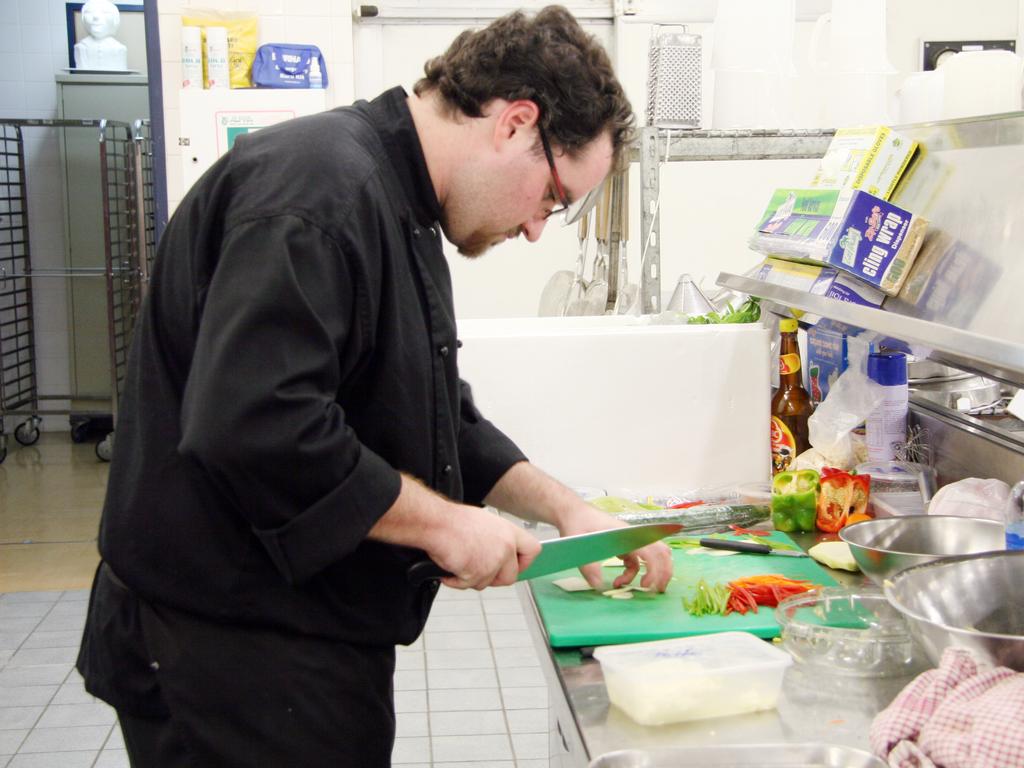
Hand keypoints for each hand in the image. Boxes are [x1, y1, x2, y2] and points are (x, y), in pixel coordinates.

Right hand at [427, 504, 541, 590]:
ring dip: (471, 578)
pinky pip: (468, 585)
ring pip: (486, 583)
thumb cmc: (453, 521)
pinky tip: (449, 568)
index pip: (533, 550)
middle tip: (478, 571)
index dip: (524, 562)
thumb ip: (497, 540)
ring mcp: (493, 561)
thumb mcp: (484, 523)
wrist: (436, 523)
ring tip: (458, 562)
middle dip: (494, 579)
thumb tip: (498, 553)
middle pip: (510, 577)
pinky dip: (456, 581)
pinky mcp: (478, 573)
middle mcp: (505, 547)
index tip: (513, 565)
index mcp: (509, 532)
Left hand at [556, 503, 672, 592]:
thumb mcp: (579, 544)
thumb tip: (598, 585)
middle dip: (663, 571)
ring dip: (651, 572)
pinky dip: (633, 573)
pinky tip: (618, 581)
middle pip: (660, 551)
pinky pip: (636, 561)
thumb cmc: (577, 523)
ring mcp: (629, 540)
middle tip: (657, 590)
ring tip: (644, 588)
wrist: (572, 512)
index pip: (650, 551)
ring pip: (651, 556)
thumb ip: (588, 565)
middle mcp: (631, 536)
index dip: (654, 569)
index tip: (645, 585)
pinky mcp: (623, 545)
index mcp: (625, 533)